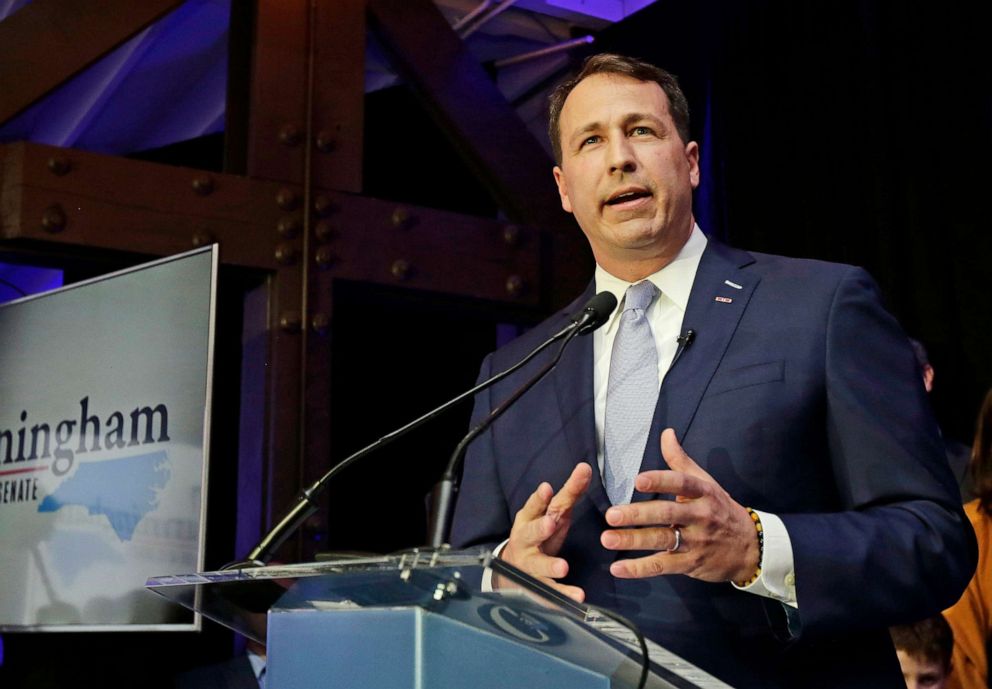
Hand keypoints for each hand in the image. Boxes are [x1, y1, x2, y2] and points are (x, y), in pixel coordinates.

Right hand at [499, 462, 591, 601]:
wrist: (513, 568)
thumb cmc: (540, 534)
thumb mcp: (553, 513)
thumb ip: (569, 493)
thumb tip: (585, 467)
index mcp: (529, 519)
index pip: (535, 506)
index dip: (539, 498)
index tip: (547, 488)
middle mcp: (526, 540)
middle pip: (530, 533)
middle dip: (539, 528)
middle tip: (550, 523)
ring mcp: (530, 564)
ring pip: (538, 565)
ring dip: (549, 565)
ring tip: (563, 567)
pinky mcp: (538, 586)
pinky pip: (550, 591)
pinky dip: (563, 594)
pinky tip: (577, 597)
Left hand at [601, 428, 759, 582]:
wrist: (751, 548)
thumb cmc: (720, 510)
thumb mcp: (706, 483)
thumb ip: (680, 460)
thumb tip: (666, 433)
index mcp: (703, 493)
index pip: (681, 484)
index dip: (660, 481)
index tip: (638, 480)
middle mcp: (700, 516)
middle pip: (666, 514)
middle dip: (638, 514)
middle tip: (612, 515)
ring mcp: (696, 542)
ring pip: (662, 540)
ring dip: (633, 541)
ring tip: (608, 538)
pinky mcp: (690, 564)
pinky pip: (662, 566)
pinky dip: (639, 569)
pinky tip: (618, 568)